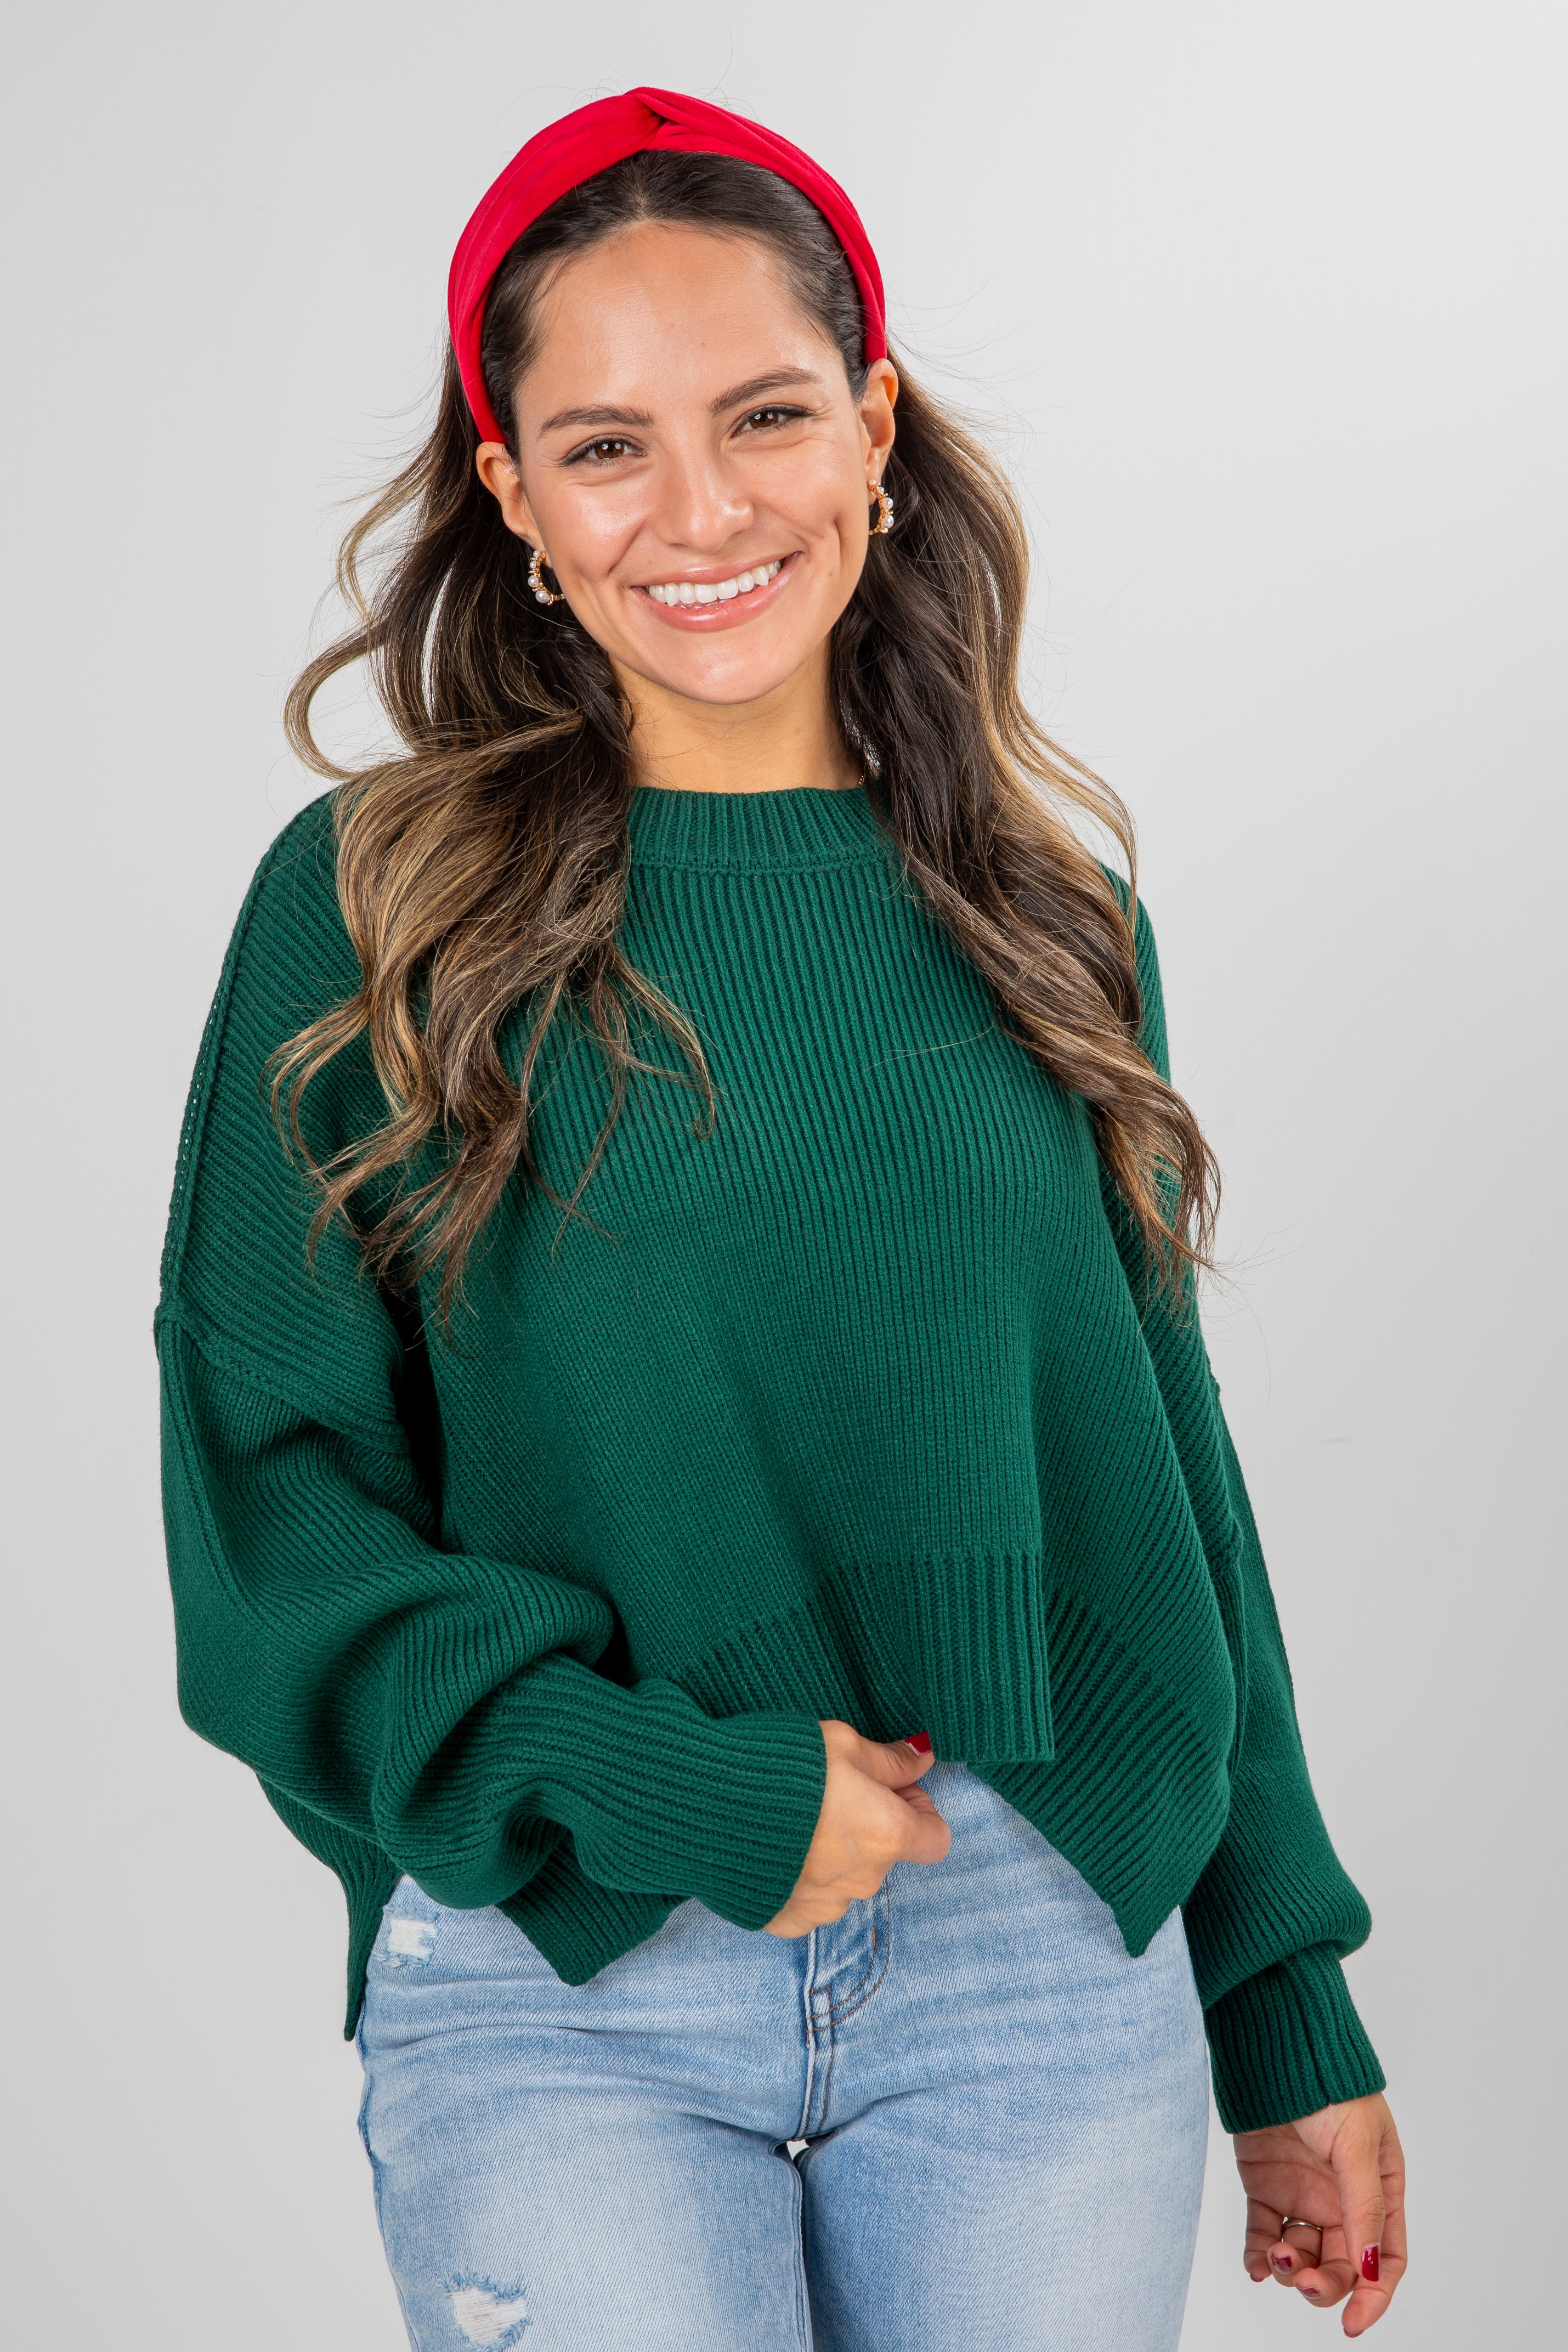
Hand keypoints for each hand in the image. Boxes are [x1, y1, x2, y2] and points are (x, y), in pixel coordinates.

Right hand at [763, 1721, 949, 1935]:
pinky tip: (775, 1846)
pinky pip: (809, 1901)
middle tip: (831, 1793)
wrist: (704, 1804)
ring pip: (846, 1880)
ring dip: (833, 1854)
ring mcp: (824, 1906)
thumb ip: (889, 1760)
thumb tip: (923, 1758)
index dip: (919, 1810)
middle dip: (868, 1827)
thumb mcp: (842, 1743)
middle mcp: (862, 1880)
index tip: (889, 1789)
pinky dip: (799, 1877)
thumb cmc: (779, 1765)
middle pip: (884, 1855)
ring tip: (794, 1817)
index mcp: (886, 1834)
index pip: (935, 1838)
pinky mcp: (786, 1920)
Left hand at [1234, 2090, 1405, 2334]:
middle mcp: (1341, 2199)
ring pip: (1301, 2256)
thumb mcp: (1358, 2144)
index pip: (1385, 2258)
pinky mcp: (1264, 2188)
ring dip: (1289, 2269)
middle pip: (1340, 2266)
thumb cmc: (1329, 2086)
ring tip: (1277, 2258)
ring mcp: (1302, 2195)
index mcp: (1378, 2189)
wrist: (1274, 2048)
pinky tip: (1255, 2265)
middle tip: (1303, 2282)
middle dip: (1324, 2285)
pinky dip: (1259, 2257)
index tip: (1353, 2322)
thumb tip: (1368, 2268)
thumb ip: (1364, 2206)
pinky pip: (1263, 2236)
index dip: (1374, 2295)